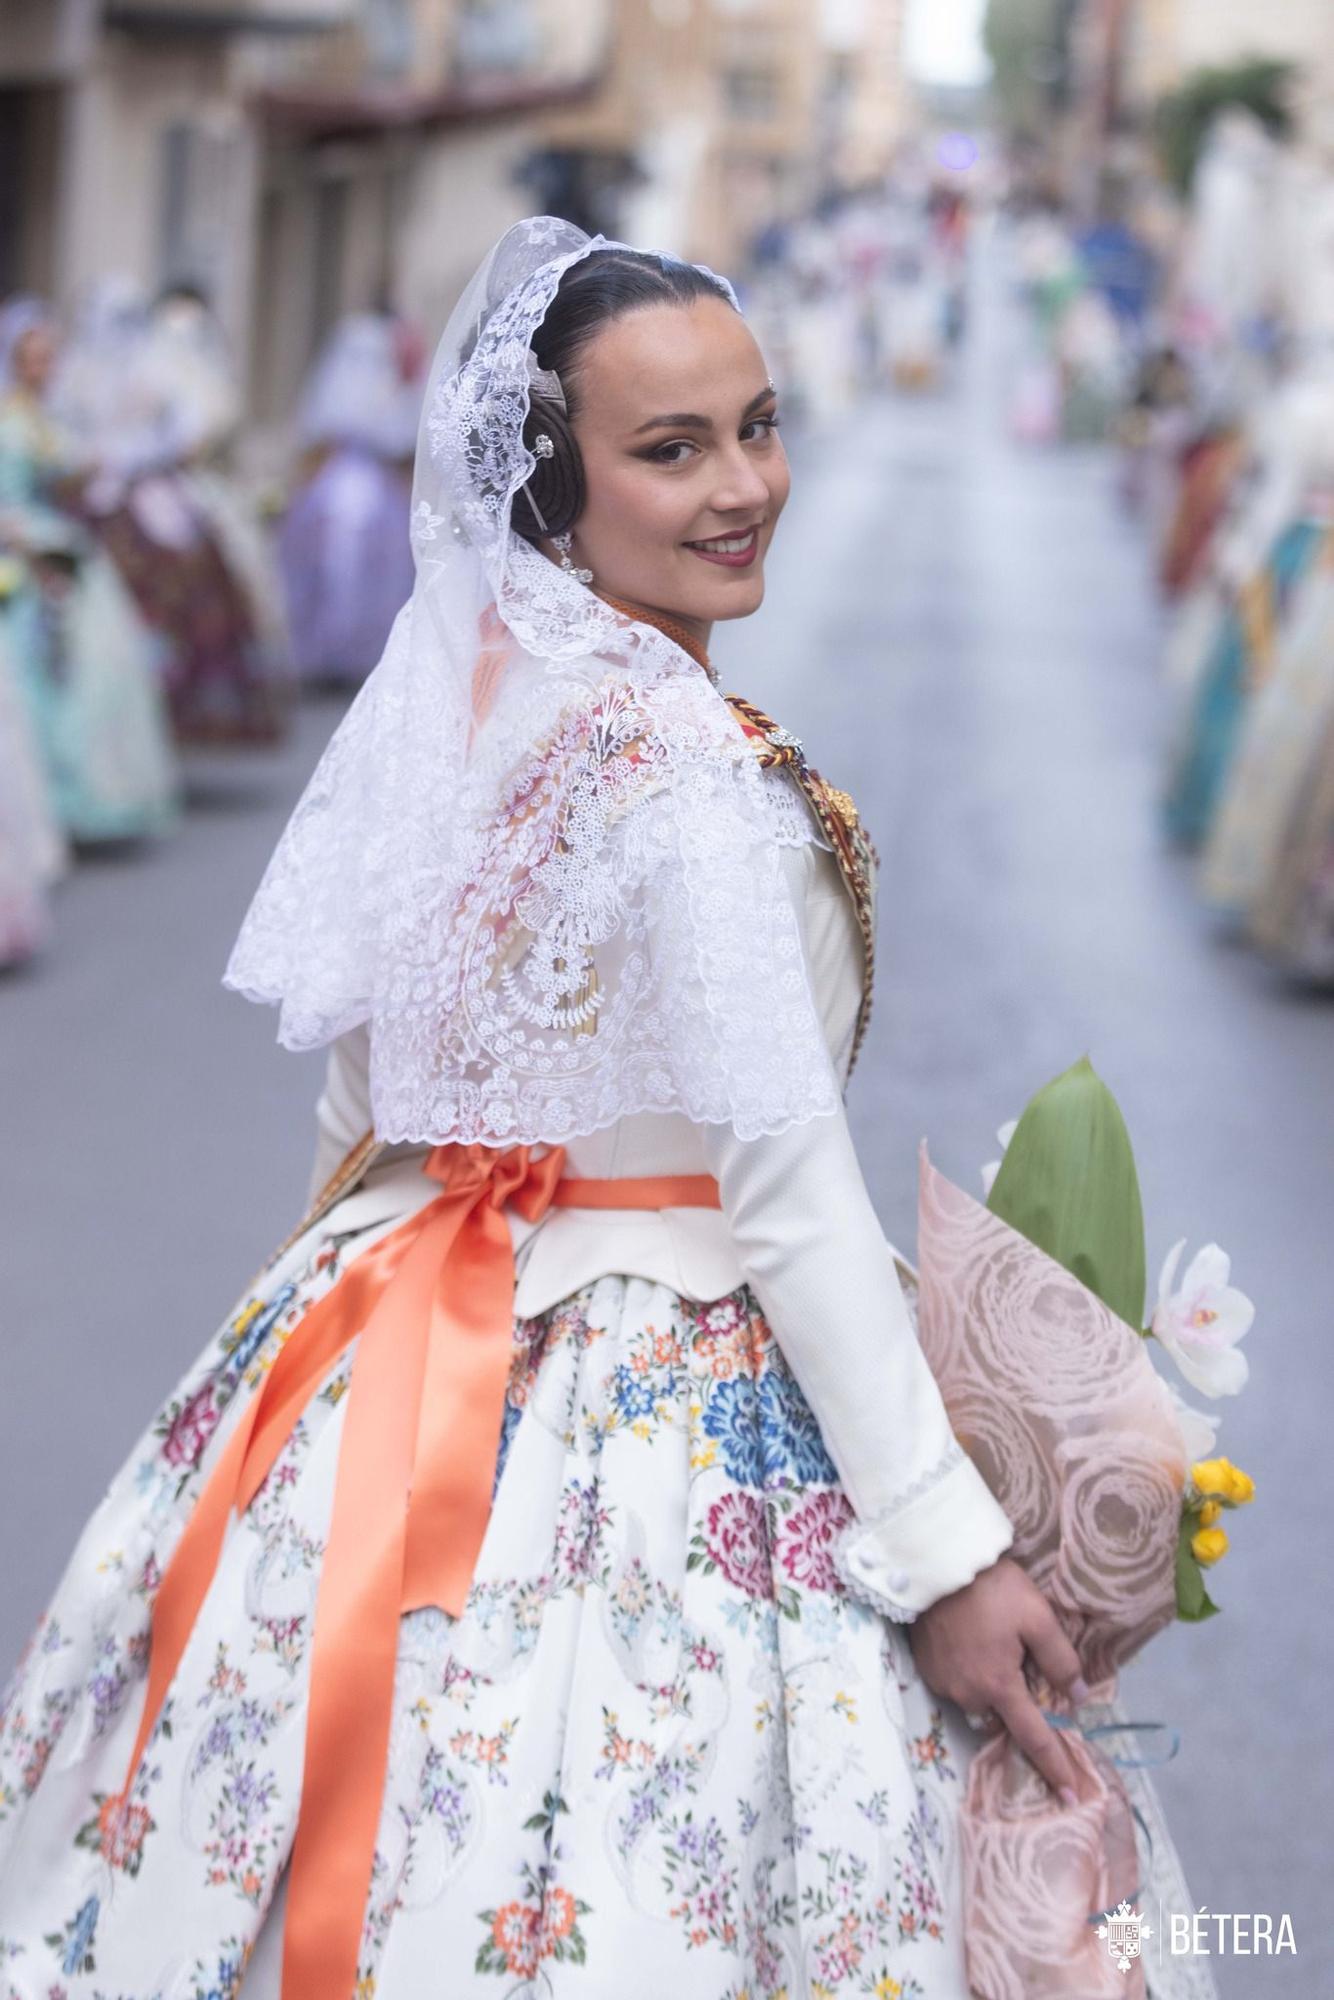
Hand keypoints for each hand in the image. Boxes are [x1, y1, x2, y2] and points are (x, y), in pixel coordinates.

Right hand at [907, 1555, 1087, 1802]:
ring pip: (978, 1703)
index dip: (1055, 1767)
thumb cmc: (992, 1588)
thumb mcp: (1037, 1616)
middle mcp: (969, 1694)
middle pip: (1002, 1718)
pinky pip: (957, 1686)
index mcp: (1000, 1685)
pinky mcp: (927, 1669)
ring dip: (991, 1690)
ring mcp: (944, 1683)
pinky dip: (969, 1676)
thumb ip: (1060, 1659)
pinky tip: (971, 1646)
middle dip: (1016, 1708)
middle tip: (1022, 1672)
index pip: (1034, 1737)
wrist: (936, 1564)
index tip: (1071, 1797)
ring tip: (994, 1653)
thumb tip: (1077, 1696)